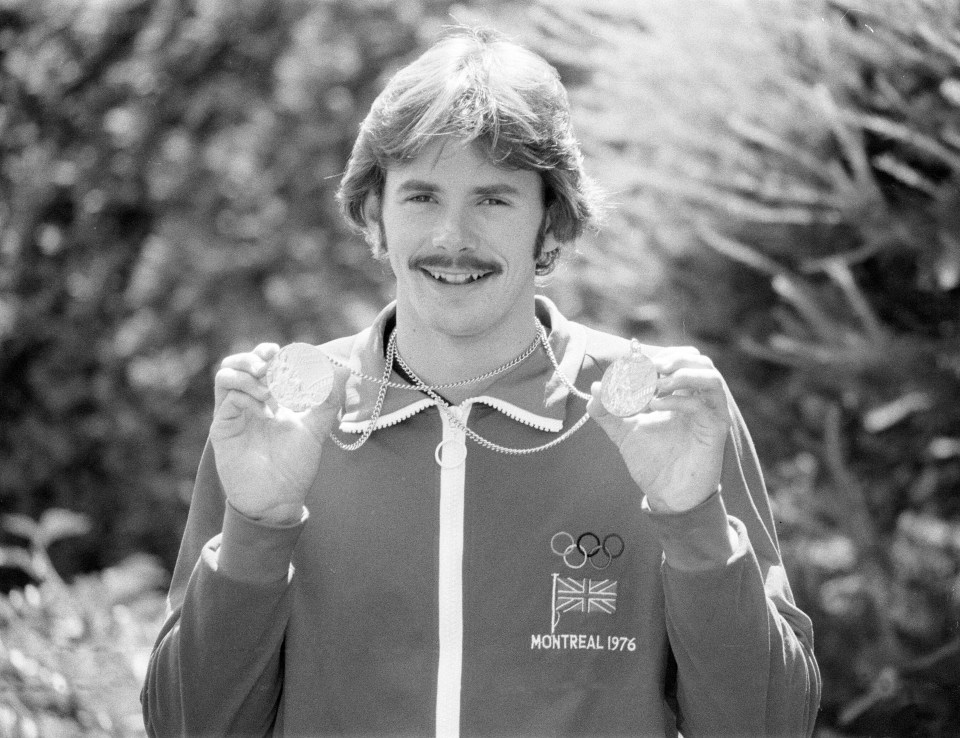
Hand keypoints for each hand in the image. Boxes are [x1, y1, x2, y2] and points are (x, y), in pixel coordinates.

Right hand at [210, 343, 346, 524]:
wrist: (278, 498)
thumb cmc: (295, 465)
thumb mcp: (316, 429)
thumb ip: (328, 401)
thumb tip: (343, 371)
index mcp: (269, 397)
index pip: (262, 360)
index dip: (271, 352)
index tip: (287, 355)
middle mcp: (248, 401)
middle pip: (240, 361)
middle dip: (256, 357)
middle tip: (273, 368)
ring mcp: (233, 413)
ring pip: (226, 374)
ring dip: (248, 374)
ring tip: (269, 391)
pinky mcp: (222, 427)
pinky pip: (226, 398)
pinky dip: (245, 395)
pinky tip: (263, 410)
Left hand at [587, 346, 730, 512]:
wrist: (666, 494)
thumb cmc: (650, 461)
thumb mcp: (622, 431)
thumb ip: (606, 410)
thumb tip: (596, 386)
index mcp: (679, 393)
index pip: (674, 358)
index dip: (651, 357)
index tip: (626, 367)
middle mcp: (698, 397)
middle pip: (696, 356)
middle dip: (668, 358)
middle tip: (644, 370)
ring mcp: (709, 411)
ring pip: (709, 372)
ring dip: (679, 371)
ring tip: (654, 385)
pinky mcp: (715, 427)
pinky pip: (705, 401)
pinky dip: (679, 398)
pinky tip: (655, 406)